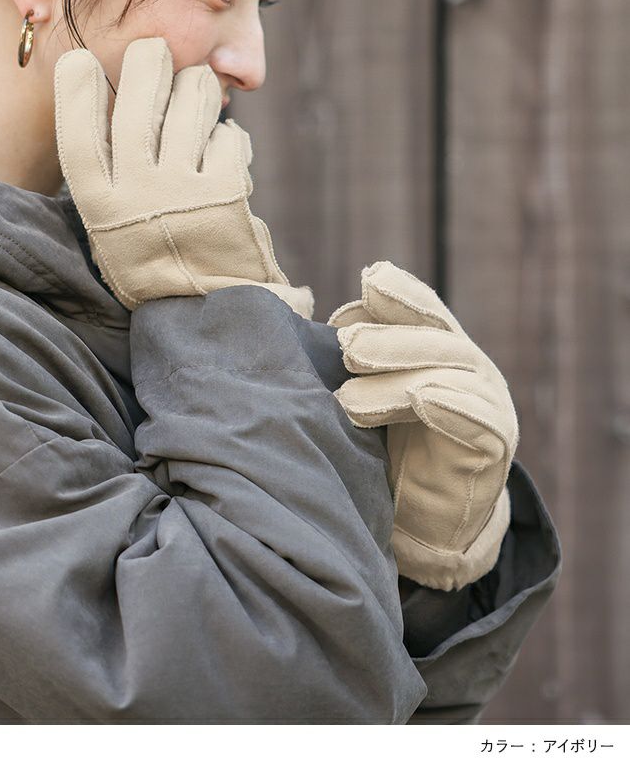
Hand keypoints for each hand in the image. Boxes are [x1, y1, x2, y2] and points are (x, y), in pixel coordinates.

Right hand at [53, 37, 313, 319]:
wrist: (206, 311)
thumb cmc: (157, 260)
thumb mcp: (115, 226)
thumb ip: (110, 175)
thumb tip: (115, 99)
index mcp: (99, 205)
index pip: (78, 132)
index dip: (77, 90)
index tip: (80, 61)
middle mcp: (136, 194)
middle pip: (141, 97)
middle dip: (151, 60)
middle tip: (157, 51)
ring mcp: (182, 192)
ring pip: (193, 99)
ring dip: (199, 90)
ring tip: (199, 103)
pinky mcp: (226, 193)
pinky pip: (229, 135)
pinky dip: (230, 138)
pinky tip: (226, 157)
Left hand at [328, 261, 517, 590]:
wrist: (417, 524)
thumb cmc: (381, 450)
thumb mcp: (362, 393)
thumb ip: (351, 355)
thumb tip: (311, 308)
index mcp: (437, 349)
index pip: (421, 311)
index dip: (398, 296)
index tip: (368, 282)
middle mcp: (467, 369)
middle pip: (435, 338)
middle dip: (390, 339)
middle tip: (345, 348)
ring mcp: (486, 405)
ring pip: (450, 374)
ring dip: (401, 379)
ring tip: (349, 400)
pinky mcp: (495, 448)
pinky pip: (479, 421)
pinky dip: (451, 406)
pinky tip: (423, 399)